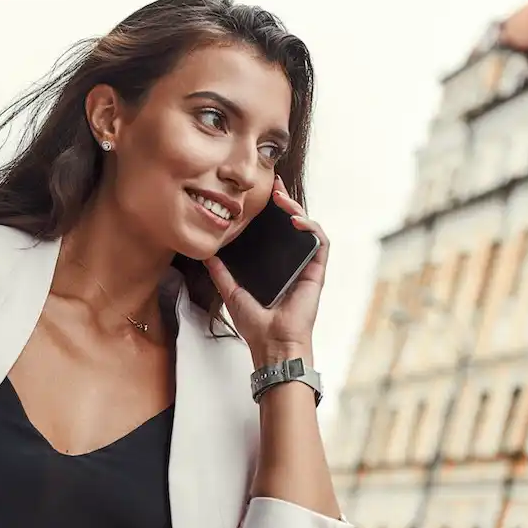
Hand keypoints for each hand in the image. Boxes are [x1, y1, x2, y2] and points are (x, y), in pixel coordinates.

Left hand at [204, 175, 328, 364]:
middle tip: (273, 184)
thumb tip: (207, 254)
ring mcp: (306, 267)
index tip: (262, 195)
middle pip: (293, 225)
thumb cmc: (255, 325)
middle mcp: (292, 264)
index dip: (271, 212)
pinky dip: (311, 227)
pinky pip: (320, 243)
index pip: (275, 233)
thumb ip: (221, 273)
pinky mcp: (317, 272)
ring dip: (297, 209)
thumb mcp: (232, 292)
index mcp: (275, 267)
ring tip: (281, 198)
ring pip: (308, 229)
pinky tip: (295, 219)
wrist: (271, 343)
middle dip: (285, 201)